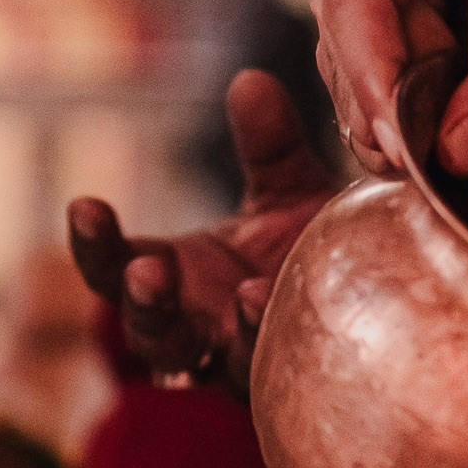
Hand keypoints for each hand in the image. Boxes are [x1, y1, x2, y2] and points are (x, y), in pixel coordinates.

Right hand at [68, 68, 334, 385]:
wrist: (382, 307)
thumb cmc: (315, 248)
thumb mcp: (290, 189)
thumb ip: (270, 145)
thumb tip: (250, 81)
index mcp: (178, 279)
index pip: (114, 267)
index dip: (94, 243)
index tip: (84, 206)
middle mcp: (197, 330)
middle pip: (146, 331)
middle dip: (140, 300)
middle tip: (145, 270)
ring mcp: (235, 366)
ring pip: (206, 367)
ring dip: (222, 335)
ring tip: (236, 293)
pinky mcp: (280, 386)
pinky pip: (264, 373)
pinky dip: (266, 336)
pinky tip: (271, 301)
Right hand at [312, 0, 467, 177]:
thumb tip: (455, 153)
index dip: (370, 73)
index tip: (402, 145)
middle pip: (346, 33)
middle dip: (388, 106)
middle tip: (442, 159)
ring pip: (346, 63)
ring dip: (395, 115)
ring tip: (461, 136)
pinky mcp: (373, 13)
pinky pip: (362, 77)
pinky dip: (398, 116)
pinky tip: (444, 128)